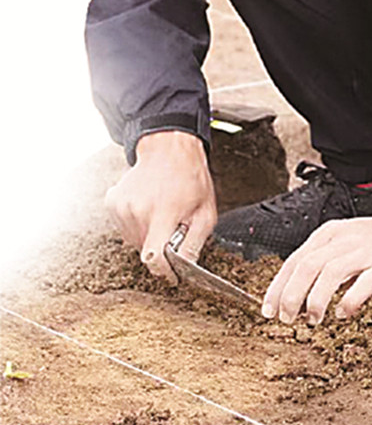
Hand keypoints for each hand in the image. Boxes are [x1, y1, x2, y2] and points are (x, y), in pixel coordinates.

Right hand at [104, 131, 216, 282]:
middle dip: (161, 247)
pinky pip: (124, 228)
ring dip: (148, 235)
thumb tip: (185, 268)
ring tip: (161, 212)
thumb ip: (195, 243)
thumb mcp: (206, 212)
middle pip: (145, 250)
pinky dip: (136, 224)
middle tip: (174, 227)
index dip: (163, 271)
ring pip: (134, 240)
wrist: (169, 150)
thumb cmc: (191, 178)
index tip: (171, 274)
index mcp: (163, 212)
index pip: (153, 257)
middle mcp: (137, 210)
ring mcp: (121, 206)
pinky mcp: (112, 202)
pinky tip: (148, 206)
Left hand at [262, 212, 371, 324]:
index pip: (295, 260)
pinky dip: (348, 301)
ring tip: (312, 320)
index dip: (278, 286)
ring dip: (315, 300)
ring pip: (330, 273)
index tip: (269, 309)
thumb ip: (322, 263)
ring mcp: (365, 252)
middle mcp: (344, 240)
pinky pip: (363, 284)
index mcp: (329, 234)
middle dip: (291, 295)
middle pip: (307, 266)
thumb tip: (297, 295)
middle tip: (286, 319)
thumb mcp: (344, 244)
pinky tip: (343, 313)